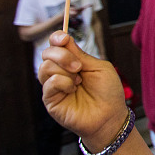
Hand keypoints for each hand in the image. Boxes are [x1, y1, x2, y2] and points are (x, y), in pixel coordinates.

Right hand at [38, 31, 127, 149]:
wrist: (110, 116)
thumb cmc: (107, 92)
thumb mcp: (98, 67)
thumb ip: (80, 54)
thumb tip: (65, 38)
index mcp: (72, 62)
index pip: (56, 45)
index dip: (56, 38)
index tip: (63, 38)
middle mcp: (60, 72)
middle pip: (47, 53)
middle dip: (62, 55)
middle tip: (79, 67)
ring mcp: (53, 86)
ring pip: (45, 67)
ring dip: (64, 70)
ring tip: (78, 81)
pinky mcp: (50, 100)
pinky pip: (49, 83)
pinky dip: (62, 82)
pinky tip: (73, 89)